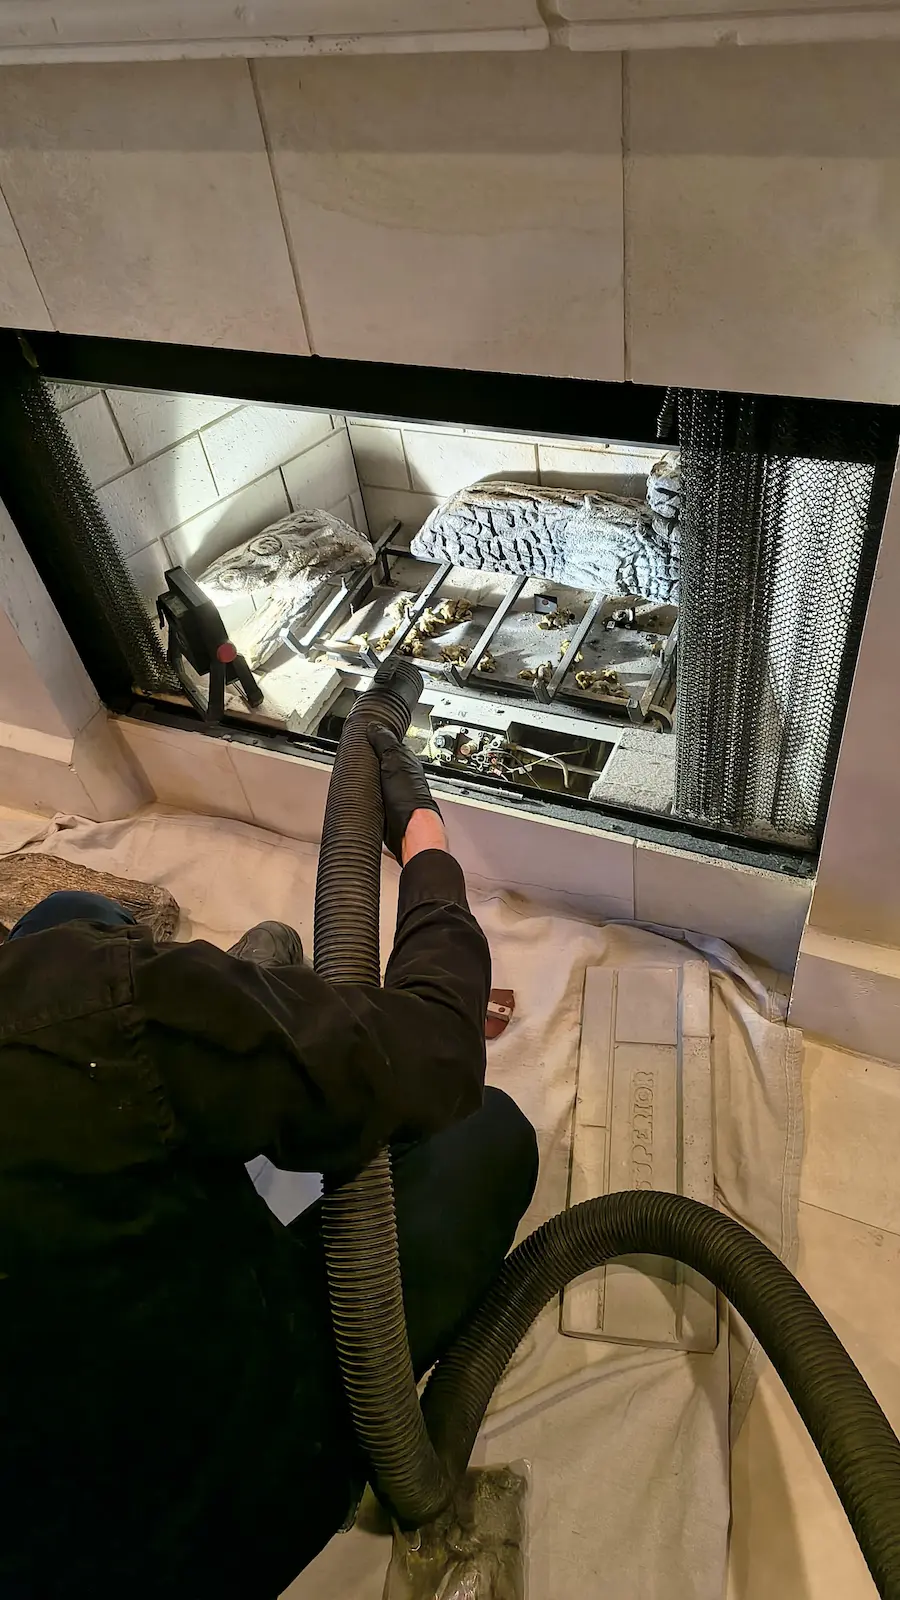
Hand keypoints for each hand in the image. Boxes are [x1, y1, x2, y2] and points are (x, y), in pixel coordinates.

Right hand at [366, 723, 443, 864]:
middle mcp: (400, 776)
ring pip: (375, 778)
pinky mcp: (385, 806)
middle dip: (367, 760)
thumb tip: (374, 726)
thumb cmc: (408, 797)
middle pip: (379, 762)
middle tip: (353, 755)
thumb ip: (384, 743)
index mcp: (405, 761)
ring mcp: (393, 792)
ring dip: (365, 777)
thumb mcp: (394, 761)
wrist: (408, 828)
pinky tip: (358, 791)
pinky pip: (372, 794)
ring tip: (352, 772)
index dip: (374, 740)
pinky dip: (365, 792)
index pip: (387, 744)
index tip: (361, 736)